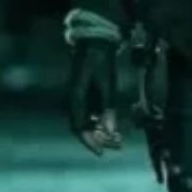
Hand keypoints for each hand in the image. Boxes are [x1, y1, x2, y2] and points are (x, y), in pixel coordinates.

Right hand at [68, 39, 122, 155]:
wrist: (94, 38)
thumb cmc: (100, 58)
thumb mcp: (107, 82)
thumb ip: (108, 106)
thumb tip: (110, 130)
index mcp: (75, 98)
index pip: (79, 127)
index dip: (89, 142)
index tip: (101, 153)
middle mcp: (74, 99)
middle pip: (82, 127)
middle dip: (98, 139)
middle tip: (116, 146)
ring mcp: (79, 96)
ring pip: (87, 121)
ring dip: (100, 131)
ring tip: (116, 139)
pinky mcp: (86, 92)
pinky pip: (91, 113)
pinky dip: (101, 121)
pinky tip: (112, 126)